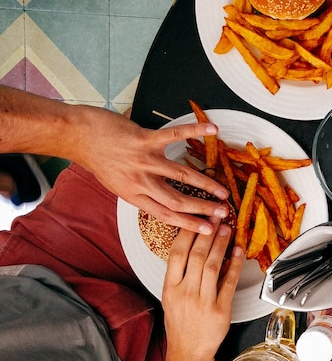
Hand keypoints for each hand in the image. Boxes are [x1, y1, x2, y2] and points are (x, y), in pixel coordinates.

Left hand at [75, 107, 231, 233]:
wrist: (78, 136)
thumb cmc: (98, 159)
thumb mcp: (117, 184)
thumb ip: (140, 192)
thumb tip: (161, 199)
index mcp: (134, 195)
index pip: (166, 214)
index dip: (189, 224)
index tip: (208, 230)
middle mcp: (140, 181)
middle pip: (177, 200)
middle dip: (203, 208)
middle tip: (224, 213)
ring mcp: (143, 160)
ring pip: (181, 175)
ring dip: (205, 184)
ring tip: (223, 191)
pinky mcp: (144, 139)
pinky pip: (174, 135)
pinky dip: (195, 131)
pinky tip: (213, 130)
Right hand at [161, 222, 242, 360]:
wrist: (189, 351)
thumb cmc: (180, 322)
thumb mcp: (171, 297)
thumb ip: (179, 274)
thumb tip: (193, 246)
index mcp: (170, 288)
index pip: (176, 253)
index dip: (187, 233)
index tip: (196, 217)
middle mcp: (185, 292)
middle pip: (197, 256)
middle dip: (207, 233)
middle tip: (216, 215)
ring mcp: (203, 301)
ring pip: (213, 266)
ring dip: (221, 244)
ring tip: (227, 228)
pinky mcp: (221, 310)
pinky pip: (229, 283)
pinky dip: (235, 265)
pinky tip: (239, 251)